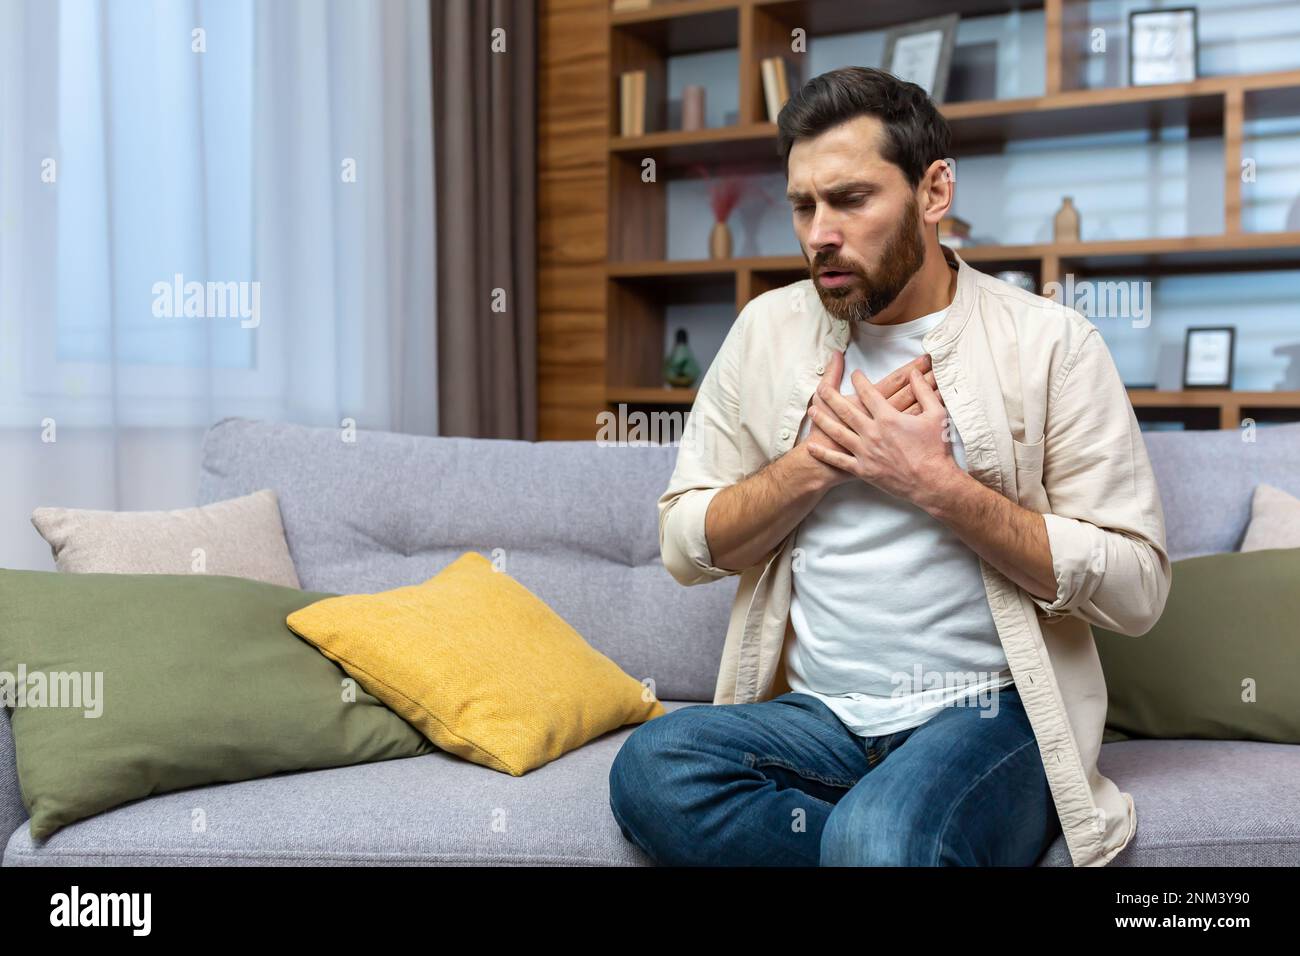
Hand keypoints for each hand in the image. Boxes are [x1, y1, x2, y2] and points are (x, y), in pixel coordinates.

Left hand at [797, 351, 942, 490]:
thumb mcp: (936, 415)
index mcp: (888, 418)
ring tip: (811, 411)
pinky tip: (812, 447)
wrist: (932, 482)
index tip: (855, 374)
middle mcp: (873, 433)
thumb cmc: (936, 449)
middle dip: (831, 398)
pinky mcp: (864, 470)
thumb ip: (924, 391)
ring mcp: (866, 452)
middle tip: (821, 389)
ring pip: (838, 433)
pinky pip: (839, 461)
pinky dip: (824, 454)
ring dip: (823, 421)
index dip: (860, 381)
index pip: (869, 393)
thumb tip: (915, 373)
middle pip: (846, 410)